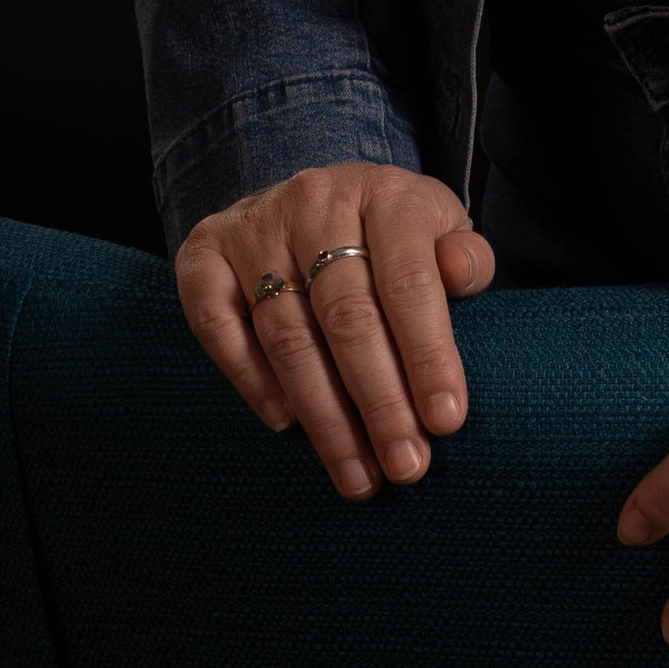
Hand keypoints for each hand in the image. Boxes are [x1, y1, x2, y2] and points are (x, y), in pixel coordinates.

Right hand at [178, 160, 491, 499]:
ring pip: (287, 334)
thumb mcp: (439, 232)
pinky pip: (217, 325)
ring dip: (324, 415)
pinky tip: (286, 423)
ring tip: (357, 473)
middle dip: (380, 401)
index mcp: (385, 194)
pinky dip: (251, 378)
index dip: (427, 354)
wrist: (318, 197)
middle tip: (406, 465)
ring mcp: (254, 225)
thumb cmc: (391, 234)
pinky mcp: (204, 253)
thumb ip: (463, 257)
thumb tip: (464, 274)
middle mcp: (314, 201)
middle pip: (347, 316)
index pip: (408, 280)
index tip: (446, 421)